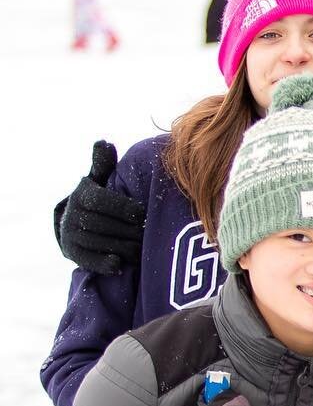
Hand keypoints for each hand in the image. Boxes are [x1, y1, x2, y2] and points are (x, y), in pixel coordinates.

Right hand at [56, 141, 145, 273]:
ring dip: (124, 247)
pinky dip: (105, 263)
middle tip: (148, 233)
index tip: (143, 213)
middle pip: (106, 224)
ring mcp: (71, 235)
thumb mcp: (99, 180)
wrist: (77, 226)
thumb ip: (103, 164)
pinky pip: (90, 260)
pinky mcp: (73, 254)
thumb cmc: (99, 200)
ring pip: (102, 242)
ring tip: (142, 248)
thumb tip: (103, 142)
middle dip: (130, 230)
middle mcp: (73, 214)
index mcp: (82, 195)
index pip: (103, 201)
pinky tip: (120, 264)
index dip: (125, 208)